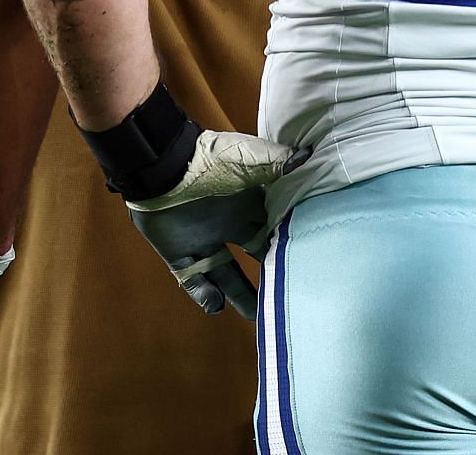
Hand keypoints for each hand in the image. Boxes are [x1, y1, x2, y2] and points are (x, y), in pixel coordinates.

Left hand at [126, 130, 304, 318]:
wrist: (163, 167)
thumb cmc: (211, 159)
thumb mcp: (252, 160)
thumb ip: (280, 164)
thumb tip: (310, 157)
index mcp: (251, 204)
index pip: (277, 229)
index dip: (292, 244)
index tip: (312, 262)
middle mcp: (231, 224)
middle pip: (256, 255)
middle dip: (271, 274)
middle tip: (292, 297)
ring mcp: (204, 240)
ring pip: (227, 275)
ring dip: (240, 295)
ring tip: (256, 318)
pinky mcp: (177, 253)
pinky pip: (192, 280)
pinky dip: (203, 294)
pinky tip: (216, 307)